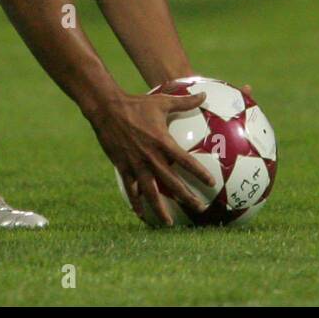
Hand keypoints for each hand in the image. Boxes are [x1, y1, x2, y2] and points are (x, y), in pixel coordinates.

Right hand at [89, 90, 215, 224]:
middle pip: (172, 183)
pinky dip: (137, 203)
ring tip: (170, 223)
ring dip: (161, 209)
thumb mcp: (163, 101)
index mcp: (163, 142)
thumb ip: (185, 101)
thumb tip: (203, 94)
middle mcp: (151, 157)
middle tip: (200, 209)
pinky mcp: (123, 167)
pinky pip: (131, 190)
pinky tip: (141, 215)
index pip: (186, 161)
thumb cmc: (137, 104)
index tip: (211, 184)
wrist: (107, 109)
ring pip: (151, 192)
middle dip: (187, 197)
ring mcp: (136, 164)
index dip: (199, 173)